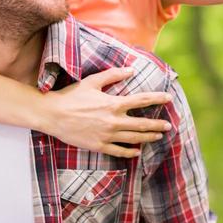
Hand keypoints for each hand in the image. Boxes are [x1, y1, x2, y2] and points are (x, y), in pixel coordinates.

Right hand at [42, 67, 170, 155]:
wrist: (53, 115)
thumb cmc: (71, 96)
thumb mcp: (92, 81)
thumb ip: (113, 75)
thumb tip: (131, 69)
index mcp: (113, 104)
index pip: (141, 100)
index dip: (157, 99)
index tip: (169, 98)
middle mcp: (113, 121)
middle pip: (142, 124)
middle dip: (157, 125)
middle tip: (168, 125)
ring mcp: (107, 135)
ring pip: (134, 139)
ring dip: (148, 137)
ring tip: (158, 136)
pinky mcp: (99, 145)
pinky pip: (119, 151)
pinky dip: (130, 152)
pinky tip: (137, 152)